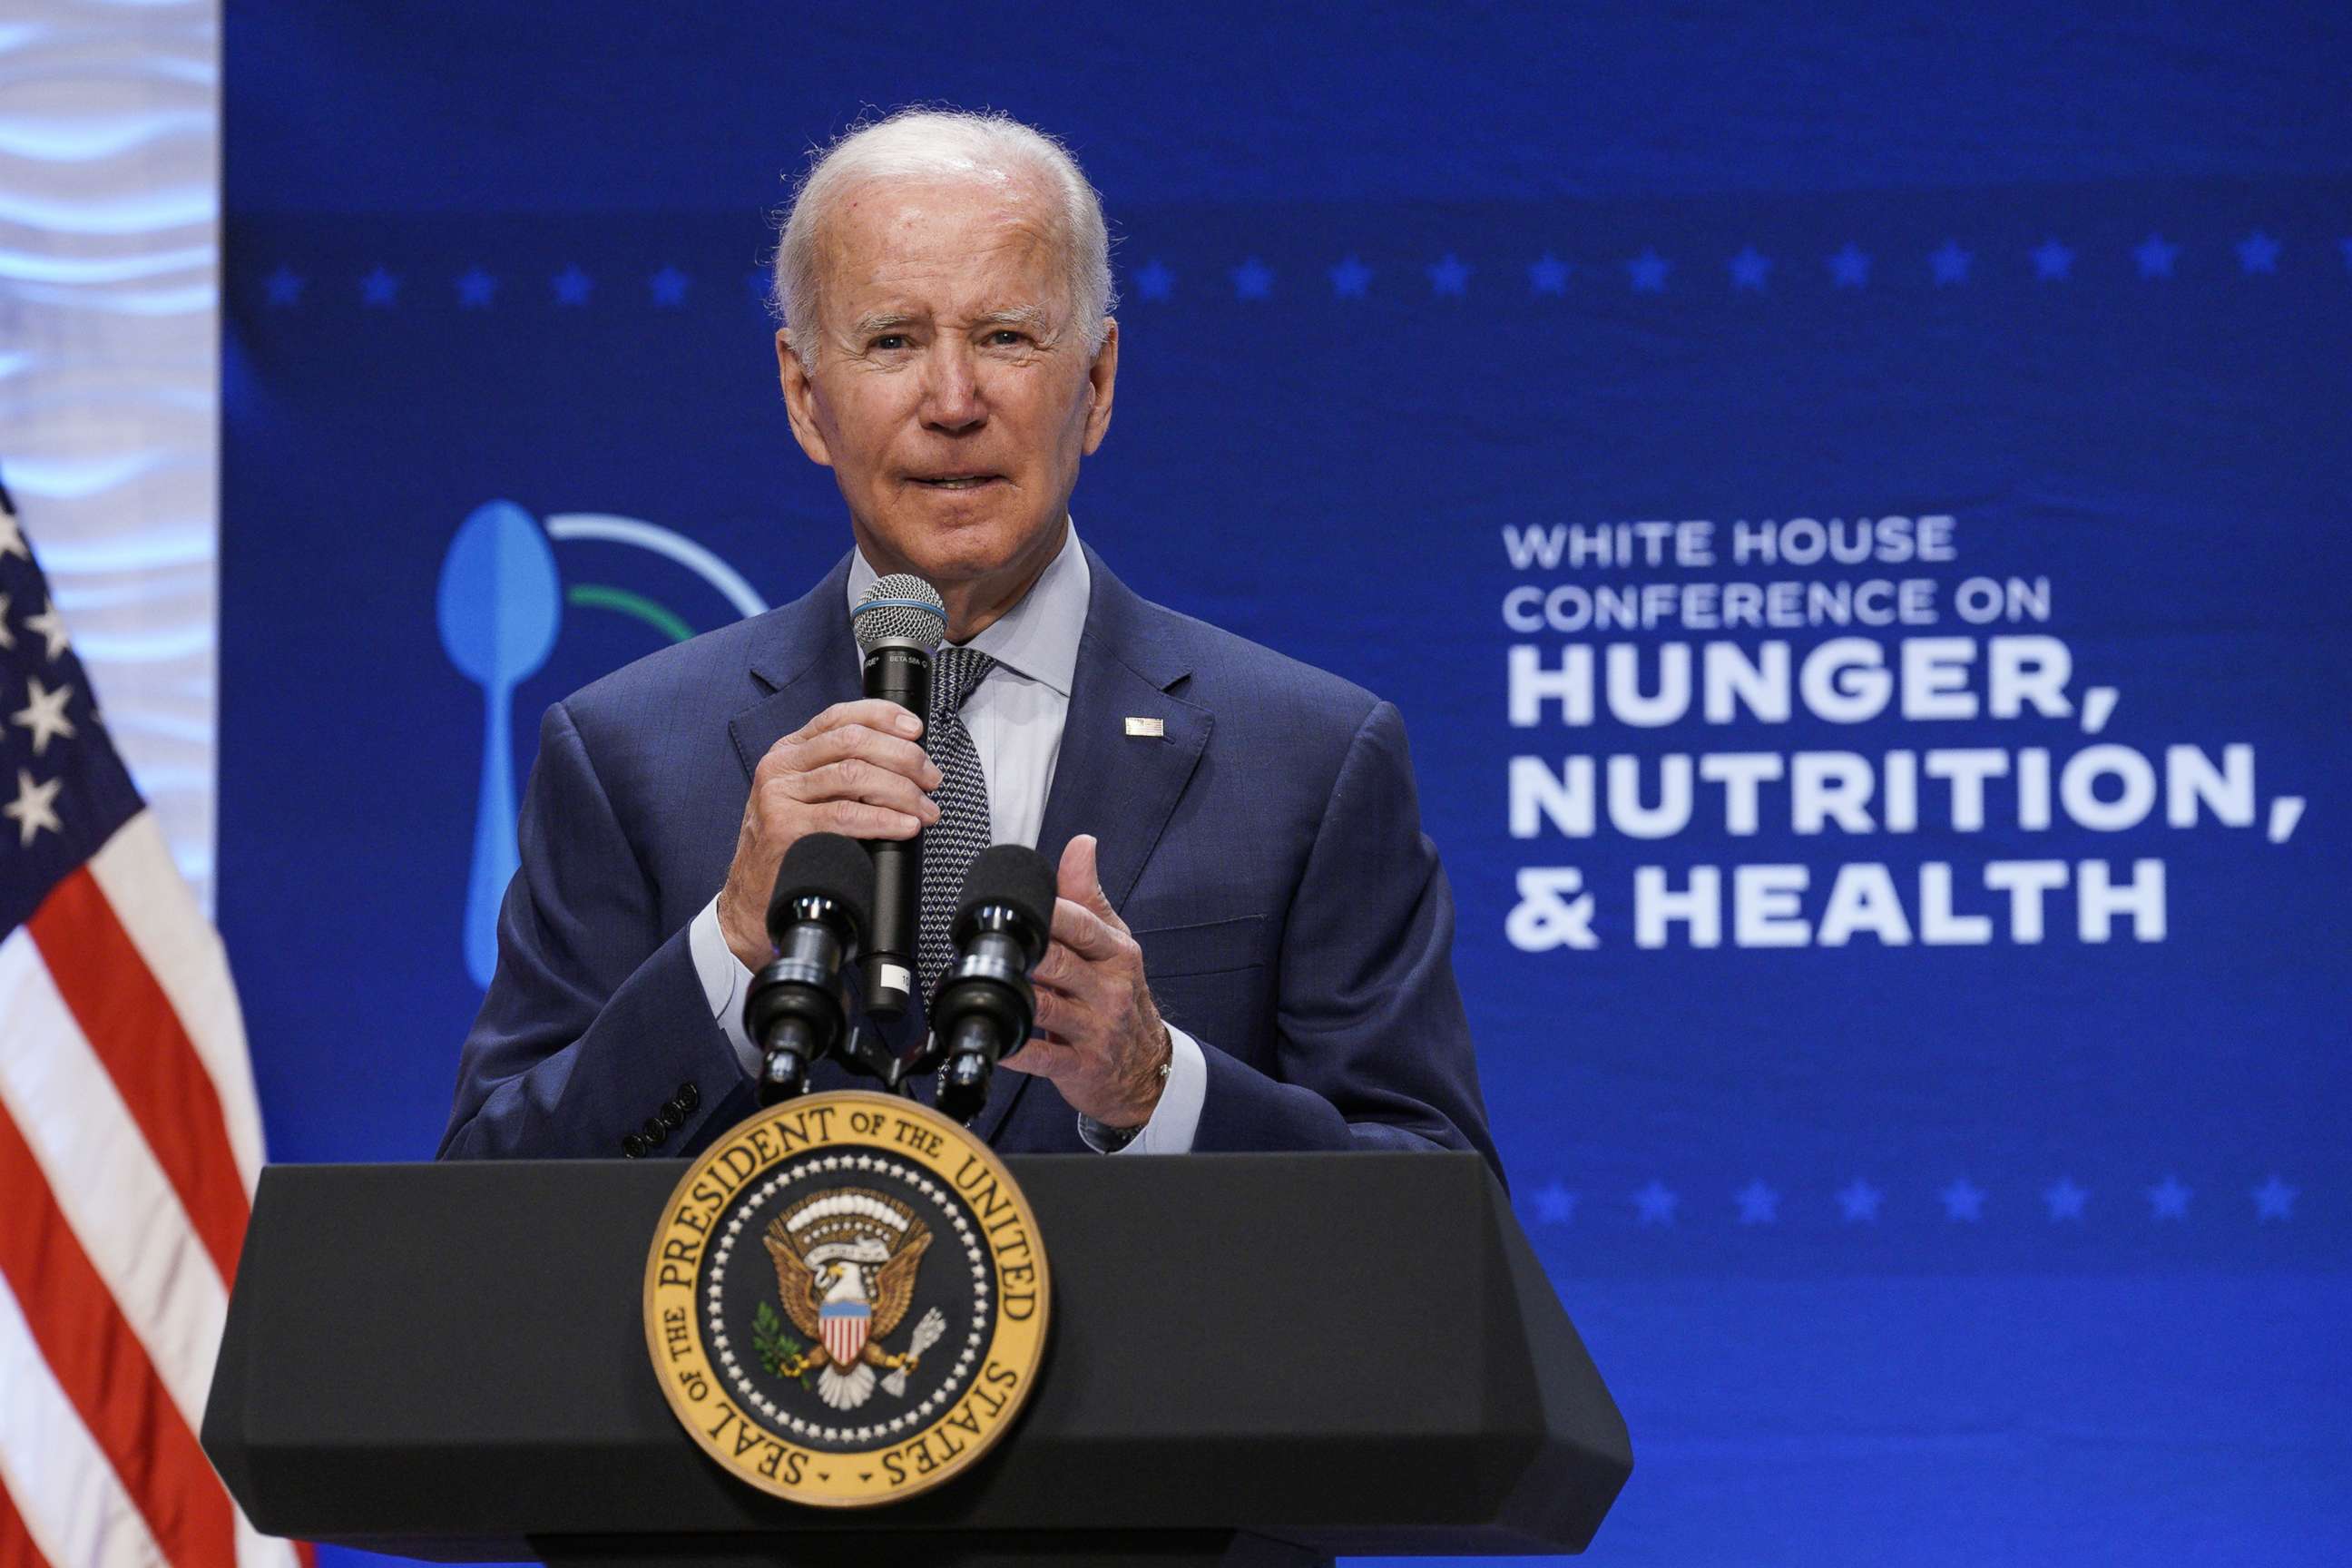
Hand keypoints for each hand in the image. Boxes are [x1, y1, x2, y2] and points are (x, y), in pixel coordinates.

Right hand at [715, 699, 941, 967]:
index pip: (840, 716)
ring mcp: (779, 795)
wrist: (753, 897)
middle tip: (931, 780)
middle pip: (853, 741)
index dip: (883, 716)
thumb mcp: (808, 797)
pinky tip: (904, 826)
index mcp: (789, 751)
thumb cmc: (791, 848)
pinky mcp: (784, 827)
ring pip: (854, 774)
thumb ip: (841, 773)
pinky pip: (845, 815)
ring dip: (902, 791)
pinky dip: (883, 819)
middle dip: (903, 757)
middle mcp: (781, 766)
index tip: (915, 730)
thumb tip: (904, 763)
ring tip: (925, 810)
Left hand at [1001, 835, 1170, 1127]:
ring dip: (1012, 995)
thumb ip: (1089, 896)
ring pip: (1047, 1008)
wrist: (1143, 1067)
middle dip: (1024, 952)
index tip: (1015, 902)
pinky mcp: (1080, 1066)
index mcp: (1117, 954)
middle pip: (1059, 963)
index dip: (1048, 913)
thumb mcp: (1114, 943)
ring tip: (981, 980)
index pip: (1082, 926)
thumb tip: (1081, 844)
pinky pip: (1043, 1057)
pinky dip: (1017, 1048)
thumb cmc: (1120, 995)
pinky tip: (997, 1037)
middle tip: (989, 941)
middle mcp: (1110, 990)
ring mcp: (1096, 1031)